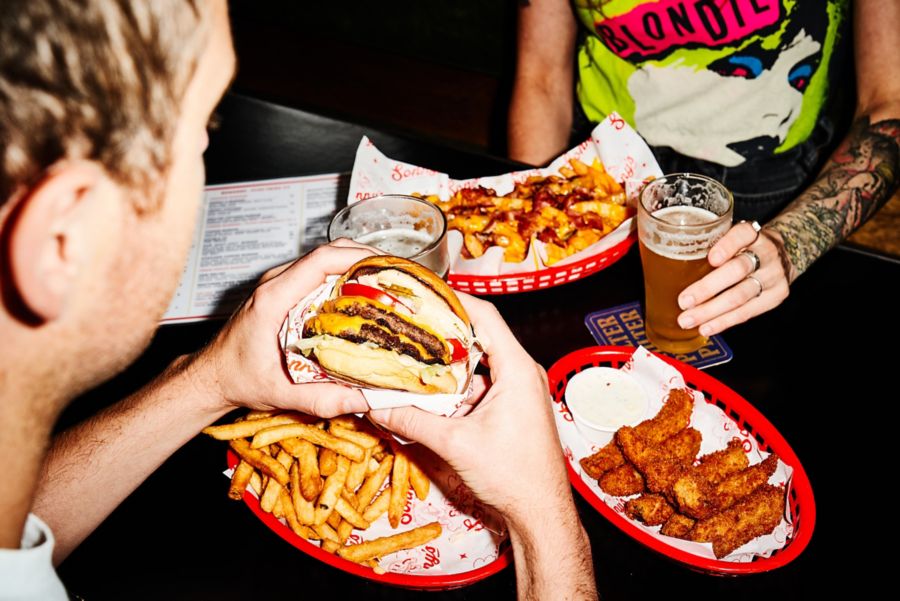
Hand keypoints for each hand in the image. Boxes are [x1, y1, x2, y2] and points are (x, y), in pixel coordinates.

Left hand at [191, 239, 375, 416]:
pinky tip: (366, 298)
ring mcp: (280, 284)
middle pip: (329, 253)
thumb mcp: (281, 393)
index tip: (389, 268)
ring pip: (326, 260)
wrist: (210, 375)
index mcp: (274, 299)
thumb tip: (369, 400)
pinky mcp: (285, 290)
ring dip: (359, 267)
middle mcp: (277, 283)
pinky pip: (319, 273)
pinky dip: (346, 277)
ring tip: (391, 287)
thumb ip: (323, 399)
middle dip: (368, 259)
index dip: (359, 257)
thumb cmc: (238, 380)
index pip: (321, 260)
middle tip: (400, 279)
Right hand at [369, 295, 571, 526]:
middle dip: (443, 333)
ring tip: (416, 360)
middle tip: (410, 326)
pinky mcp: (516, 406)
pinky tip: (435, 396)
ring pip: (480, 363)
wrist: (541, 512)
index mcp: (517, 369)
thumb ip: (412, 420)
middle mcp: (523, 372)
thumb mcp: (454, 444)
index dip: (453, 299)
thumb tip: (377, 404)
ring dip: (450, 365)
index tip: (424, 294)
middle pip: (480, 335)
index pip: (485, 315)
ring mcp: (521, 389)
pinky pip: (485, 384)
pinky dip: (460, 386)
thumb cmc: (514, 477)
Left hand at [676, 220, 790, 336]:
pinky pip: (747, 312)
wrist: (785, 254)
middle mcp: (766, 253)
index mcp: (753, 234)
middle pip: (738, 270)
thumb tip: (660, 260)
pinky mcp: (776, 296)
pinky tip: (707, 327)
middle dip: (708, 288)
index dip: (727, 246)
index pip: (743, 234)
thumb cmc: (744, 247)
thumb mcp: (732, 237)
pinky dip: (724, 321)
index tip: (711, 258)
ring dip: (711, 310)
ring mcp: (773, 276)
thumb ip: (708, 244)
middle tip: (683, 301)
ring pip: (741, 295)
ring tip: (688, 320)